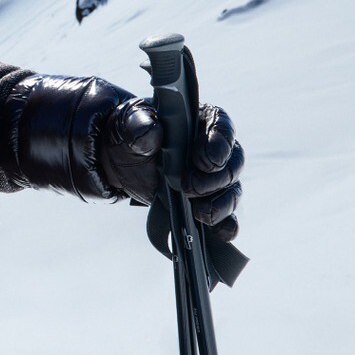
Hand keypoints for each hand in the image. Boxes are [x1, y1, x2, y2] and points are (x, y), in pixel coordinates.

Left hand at [98, 98, 243, 241]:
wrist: (122, 160)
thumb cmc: (132, 134)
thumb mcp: (128, 125)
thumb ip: (139, 125)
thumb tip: (150, 130)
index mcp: (200, 121)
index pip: (221, 128)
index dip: (219, 144)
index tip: (205, 161)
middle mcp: (215, 148)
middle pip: (232, 164)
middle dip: (215, 179)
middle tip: (189, 188)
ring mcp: (214, 178)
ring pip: (231, 190)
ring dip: (221, 204)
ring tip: (200, 213)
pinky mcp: (207, 202)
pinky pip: (226, 216)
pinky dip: (226, 225)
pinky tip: (221, 234)